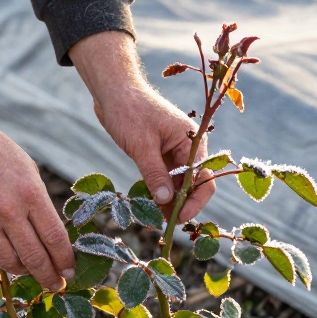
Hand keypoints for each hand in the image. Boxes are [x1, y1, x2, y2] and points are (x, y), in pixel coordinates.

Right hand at [0, 73, 74, 290]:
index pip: (55, 239)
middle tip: (55, 285)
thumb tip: (52, 241)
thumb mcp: (26, 170)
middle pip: (34, 258)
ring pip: (8, 263)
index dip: (65, 261)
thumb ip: (39, 204)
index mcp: (30, 193)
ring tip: (29, 269)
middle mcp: (7, 211)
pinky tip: (4, 253)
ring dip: (22, 271)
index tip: (70, 273)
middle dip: (49, 277)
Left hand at [69, 31, 213, 221]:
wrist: (113, 92)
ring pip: (178, 185)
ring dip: (169, 203)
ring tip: (154, 221)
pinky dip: (159, 193)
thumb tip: (167, 201)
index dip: (194, 202)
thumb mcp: (141, 145)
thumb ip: (155, 174)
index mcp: (192, 141)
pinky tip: (150, 207)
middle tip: (163, 225)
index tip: (178, 219)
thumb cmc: (129, 112)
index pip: (203, 178)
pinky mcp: (159, 155)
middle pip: (193, 185)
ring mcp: (173, 152)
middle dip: (181, 206)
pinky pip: (164, 179)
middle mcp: (188, 148)